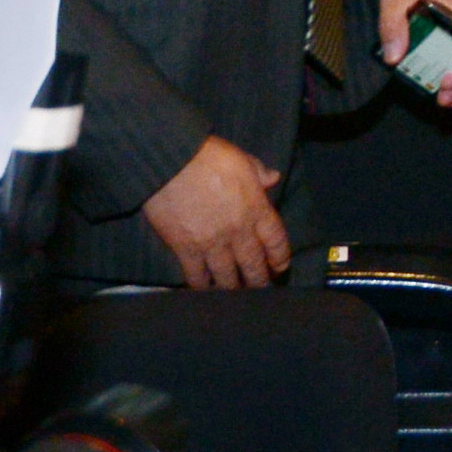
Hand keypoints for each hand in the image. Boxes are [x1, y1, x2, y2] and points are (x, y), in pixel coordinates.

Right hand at [139, 136, 287, 288]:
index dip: (280, 257)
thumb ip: (259, 173)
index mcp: (256, 208)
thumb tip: (273, 179)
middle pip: (254, 264)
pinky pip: (196, 276)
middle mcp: (238, 231)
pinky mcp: (185, 249)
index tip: (280, 267)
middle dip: (260, 279)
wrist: (170, 163)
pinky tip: (205, 290)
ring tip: (236, 295)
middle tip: (261, 288)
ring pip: (228, 276)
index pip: (276, 240)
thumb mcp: (242, 159)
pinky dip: (202, 286)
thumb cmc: (208, 156)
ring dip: (234, 288)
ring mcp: (212, 243)